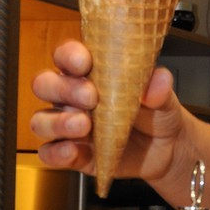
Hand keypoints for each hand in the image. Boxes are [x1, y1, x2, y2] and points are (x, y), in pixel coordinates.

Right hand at [31, 40, 184, 183]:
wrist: (167, 149)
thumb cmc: (157, 114)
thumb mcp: (164, 98)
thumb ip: (159, 88)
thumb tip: (158, 80)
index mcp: (90, 73)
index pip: (66, 56)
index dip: (69, 55)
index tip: (83, 62)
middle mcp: (72, 97)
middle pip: (45, 84)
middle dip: (64, 89)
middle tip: (91, 97)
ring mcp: (69, 126)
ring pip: (41, 120)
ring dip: (58, 122)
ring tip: (84, 125)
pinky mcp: (73, 154)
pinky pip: (50, 153)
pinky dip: (56, 153)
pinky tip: (73, 151)